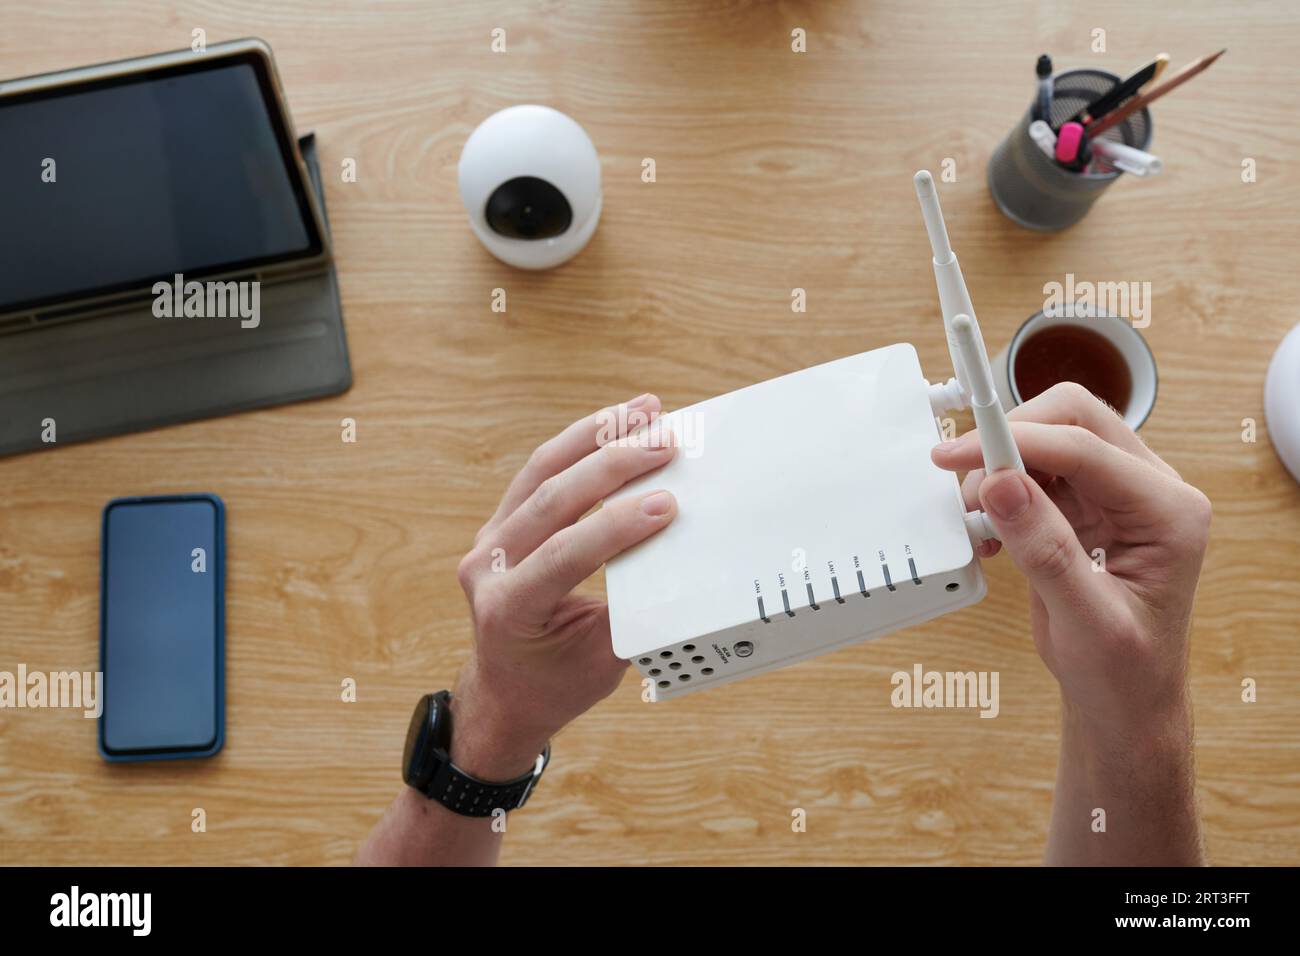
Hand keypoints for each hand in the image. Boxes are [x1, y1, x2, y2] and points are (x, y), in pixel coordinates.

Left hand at [450, 394, 677, 779]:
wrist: (506, 692)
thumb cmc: (557, 682)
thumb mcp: (602, 662)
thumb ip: (634, 611)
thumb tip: (680, 557)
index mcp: (507, 609)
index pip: (563, 554)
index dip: (616, 526)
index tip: (667, 505)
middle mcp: (487, 568)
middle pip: (549, 500)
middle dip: (612, 465)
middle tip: (664, 442)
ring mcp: (488, 540)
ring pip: (539, 471)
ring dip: (594, 435)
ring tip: (644, 410)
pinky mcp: (500, 522)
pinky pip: (537, 472)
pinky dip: (579, 444)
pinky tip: (614, 423)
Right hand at [931, 382, 1211, 736]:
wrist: (1125, 702)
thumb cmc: (1123, 672)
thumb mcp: (1085, 619)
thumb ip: (1045, 549)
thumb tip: (1001, 483)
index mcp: (1169, 512)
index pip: (1086, 448)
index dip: (1017, 441)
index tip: (958, 454)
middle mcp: (1150, 492)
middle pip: (1075, 419)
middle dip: (1011, 438)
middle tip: (961, 475)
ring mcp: (1119, 495)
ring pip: (1053, 438)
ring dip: (1003, 464)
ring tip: (977, 517)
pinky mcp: (1088, 506)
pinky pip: (1039, 471)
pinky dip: (1004, 488)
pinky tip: (991, 529)